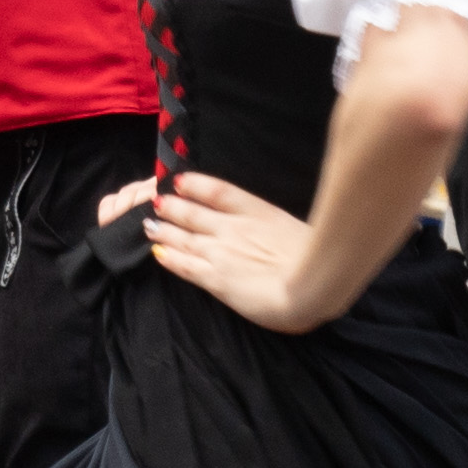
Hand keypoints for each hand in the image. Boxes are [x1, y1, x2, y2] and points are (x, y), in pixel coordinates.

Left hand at [143, 167, 355, 332]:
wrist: (312, 287)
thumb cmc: (317, 259)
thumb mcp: (297, 229)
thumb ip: (275, 226)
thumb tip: (270, 228)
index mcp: (258, 211)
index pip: (218, 191)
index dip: (196, 184)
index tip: (180, 180)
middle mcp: (233, 228)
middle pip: (193, 213)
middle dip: (172, 207)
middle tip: (155, 201)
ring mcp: (221, 252)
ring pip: (183, 238)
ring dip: (164, 231)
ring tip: (150, 225)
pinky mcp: (216, 279)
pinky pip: (185, 266)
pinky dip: (169, 258)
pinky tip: (157, 254)